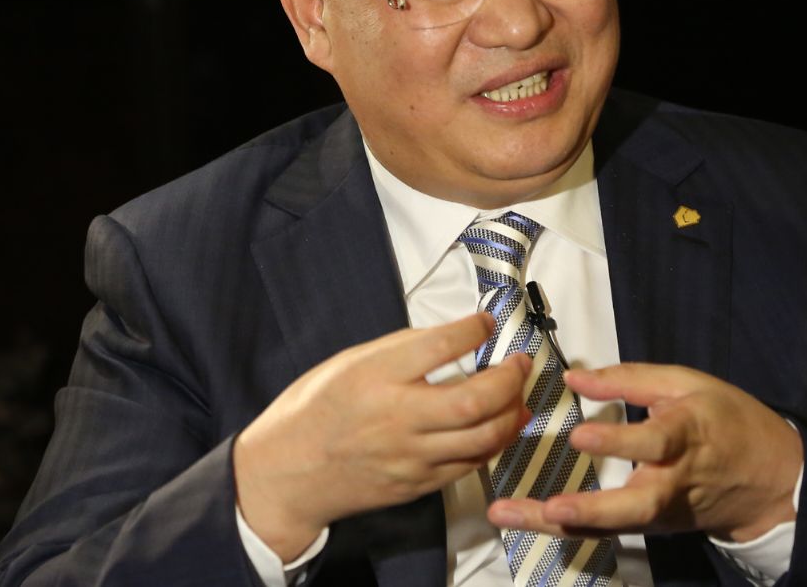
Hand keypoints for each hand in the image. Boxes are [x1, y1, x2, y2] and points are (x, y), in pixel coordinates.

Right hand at [234, 312, 531, 559]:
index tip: (486, 322)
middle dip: (509, 378)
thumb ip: (399, 350)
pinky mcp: (416, 484)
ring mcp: (409, 457)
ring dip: (511, 414)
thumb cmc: (313, 411)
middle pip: (475, 400)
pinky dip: (491, 443)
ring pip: (482, 438)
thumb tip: (449, 337)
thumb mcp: (348, 362)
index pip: (439, 347)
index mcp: (375, 377)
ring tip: (518, 396)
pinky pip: (468, 465)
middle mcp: (396, 418)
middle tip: (519, 363)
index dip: (472, 329)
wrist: (287, 473)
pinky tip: (498, 427)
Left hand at [486, 363, 801, 542]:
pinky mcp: (653, 527)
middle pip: (636, 505)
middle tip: (550, 508)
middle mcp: (674, 482)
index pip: (654, 442)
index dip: (619, 442)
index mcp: (687, 435)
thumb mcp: (688, 383)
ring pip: (613, 525)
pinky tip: (524, 520)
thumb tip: (574, 377)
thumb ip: (630, 380)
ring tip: (509, 514)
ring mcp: (664, 513)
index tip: (580, 435)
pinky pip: (607, 530)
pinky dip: (566, 528)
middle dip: (590, 510)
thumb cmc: (727, 420)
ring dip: (561, 524)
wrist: (770, 479)